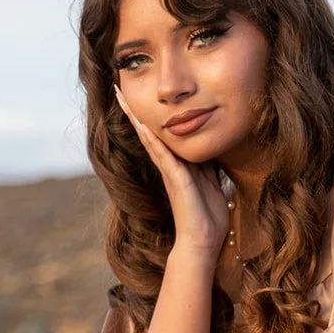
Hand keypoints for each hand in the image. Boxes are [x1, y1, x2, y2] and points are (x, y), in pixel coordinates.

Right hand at [115, 85, 229, 255]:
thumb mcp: (213, 182)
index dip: (152, 117)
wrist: (204, 241)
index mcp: (180, 166)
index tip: (141, 98)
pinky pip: (161, 154)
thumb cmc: (209, 217)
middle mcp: (170, 167)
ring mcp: (170, 173)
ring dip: (136, 119)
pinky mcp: (175, 180)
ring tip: (123, 99)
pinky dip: (152, 139)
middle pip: (149, 133)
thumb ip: (209, 166)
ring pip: (150, 139)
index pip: (162, 136)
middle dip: (136, 112)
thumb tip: (212, 150)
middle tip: (120, 91)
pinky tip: (143, 124)